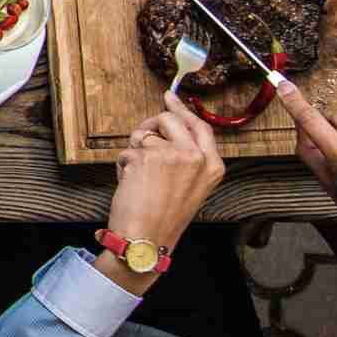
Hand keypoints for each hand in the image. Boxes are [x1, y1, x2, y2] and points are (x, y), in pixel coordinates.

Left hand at [105, 92, 224, 291]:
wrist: (147, 238)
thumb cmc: (164, 217)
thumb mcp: (191, 186)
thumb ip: (187, 157)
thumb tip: (166, 125)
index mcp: (213, 165)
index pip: (200, 126)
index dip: (182, 110)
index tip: (169, 97)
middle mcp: (196, 157)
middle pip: (169, 119)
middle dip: (150, 126)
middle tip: (141, 143)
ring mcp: (172, 154)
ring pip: (143, 133)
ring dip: (134, 151)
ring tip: (139, 177)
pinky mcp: (146, 156)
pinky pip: (127, 149)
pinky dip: (123, 164)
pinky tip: (130, 184)